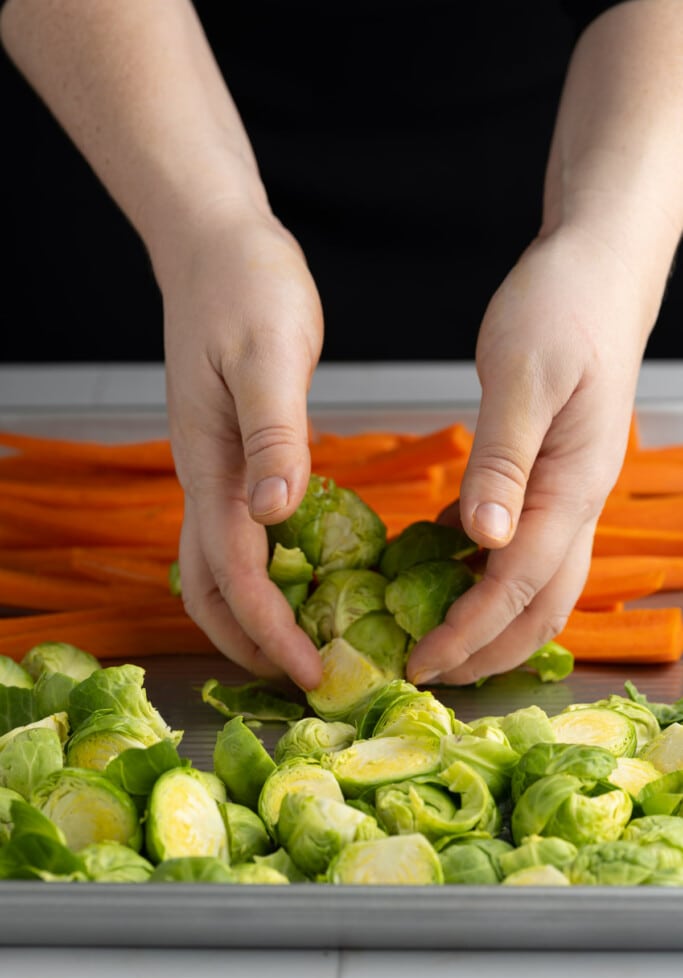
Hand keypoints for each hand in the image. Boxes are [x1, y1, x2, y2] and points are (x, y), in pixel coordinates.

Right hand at [159, 202, 323, 689]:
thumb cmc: (246, 288)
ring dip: (253, 617)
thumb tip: (274, 512)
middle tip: (307, 679)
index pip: (236, 574)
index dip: (272, 632)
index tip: (313, 673)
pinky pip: (239, 535)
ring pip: (218, 568)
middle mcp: (205, 478)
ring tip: (307, 643)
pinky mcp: (231, 455)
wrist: (216, 246)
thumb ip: (272, 433)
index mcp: (211, 464)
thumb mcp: (268, 355)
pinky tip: (308, 577)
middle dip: (251, 644)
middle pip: (209, 590)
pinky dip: (267, 574)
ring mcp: (213, 469)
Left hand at [407, 225, 650, 684]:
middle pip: (541, 602)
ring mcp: (570, 488)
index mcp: (573, 484)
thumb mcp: (524, 378)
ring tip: (436, 636)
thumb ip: (504, 461)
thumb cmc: (562, 307)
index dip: (471, 629)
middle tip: (426, 672)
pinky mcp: (552, 472)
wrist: (599, 265)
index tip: (422, 661)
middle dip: (487, 647)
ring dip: (491, 618)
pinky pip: (522, 540)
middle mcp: (579, 499)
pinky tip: (444, 564)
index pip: (520, 582)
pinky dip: (486, 568)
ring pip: (537, 579)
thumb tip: (484, 539)